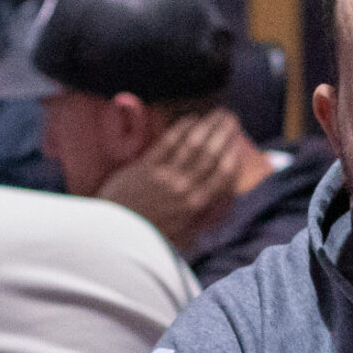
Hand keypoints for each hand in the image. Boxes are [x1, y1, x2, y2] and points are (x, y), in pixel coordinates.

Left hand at [97, 107, 246, 248]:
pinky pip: (168, 142)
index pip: (223, 175)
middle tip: (233, 118)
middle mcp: (184, 188)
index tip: (240, 140)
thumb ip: (199, 218)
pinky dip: (182, 129)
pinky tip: (191, 119)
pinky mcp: (145, 167)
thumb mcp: (181, 234)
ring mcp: (165, 176)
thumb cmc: (147, 238)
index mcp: (196, 205)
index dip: (234, 154)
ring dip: (208, 125)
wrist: (113, 236)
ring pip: (193, 144)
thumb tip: (216, 206)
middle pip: (211, 154)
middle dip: (225, 132)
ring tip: (217, 113)